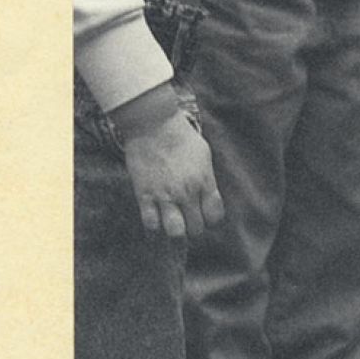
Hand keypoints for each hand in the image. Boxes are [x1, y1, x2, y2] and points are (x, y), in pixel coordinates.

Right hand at [122, 111, 224, 239]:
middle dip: (193, 228)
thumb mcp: (204, 155)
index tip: (205, 215)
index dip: (211, 219)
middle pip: (195, 228)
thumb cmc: (181, 136)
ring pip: (174, 233)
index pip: (214, 216)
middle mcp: (186, 192)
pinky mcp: (144, 196)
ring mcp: (165, 196)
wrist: (153, 125)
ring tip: (173, 224)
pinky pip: (151, 224)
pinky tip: (156, 218)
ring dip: (175, 233)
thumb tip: (208, 197)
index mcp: (204, 181)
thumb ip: (207, 179)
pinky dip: (154, 226)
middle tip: (188, 221)